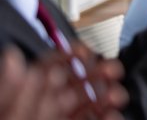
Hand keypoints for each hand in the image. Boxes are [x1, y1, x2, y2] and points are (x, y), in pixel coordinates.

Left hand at [0, 46, 126, 119]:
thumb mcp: (8, 118)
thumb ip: (11, 95)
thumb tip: (12, 59)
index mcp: (20, 100)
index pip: (43, 71)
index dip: (64, 57)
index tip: (83, 52)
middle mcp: (39, 111)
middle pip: (71, 85)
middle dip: (94, 74)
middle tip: (112, 70)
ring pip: (85, 105)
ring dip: (105, 96)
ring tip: (117, 96)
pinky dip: (106, 118)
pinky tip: (113, 115)